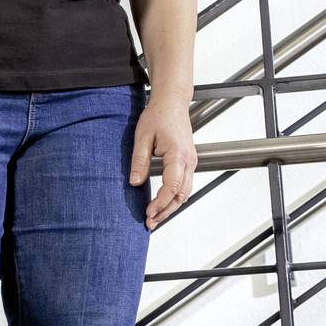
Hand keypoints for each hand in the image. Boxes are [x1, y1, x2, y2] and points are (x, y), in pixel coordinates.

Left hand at [130, 98, 196, 228]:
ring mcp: (191, 161)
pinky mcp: (188, 161)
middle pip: (181, 195)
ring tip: (155, 217)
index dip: (160, 203)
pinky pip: (184, 185)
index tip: (147, 213)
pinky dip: (175, 197)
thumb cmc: (158, 115)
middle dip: (166, 211)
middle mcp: (189, 160)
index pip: (171, 187)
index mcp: (178, 155)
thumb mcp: (142, 137)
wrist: (172, 102)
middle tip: (150, 223)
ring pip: (185, 192)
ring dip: (171, 206)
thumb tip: (134, 183)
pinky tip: (163, 203)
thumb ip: (139, 161)